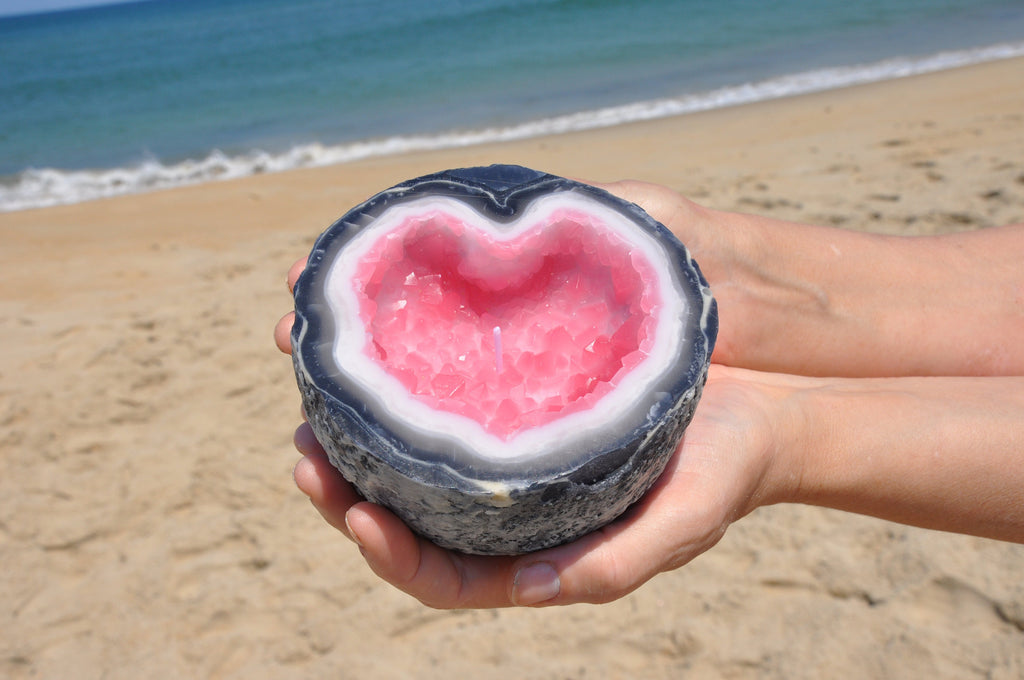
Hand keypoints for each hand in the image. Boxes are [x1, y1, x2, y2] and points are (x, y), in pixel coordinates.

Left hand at [277, 265, 796, 605]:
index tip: (354, 509)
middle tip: (302, 447)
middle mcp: (510, 506)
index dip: (390, 553)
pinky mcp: (521, 399)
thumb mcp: (680, 523)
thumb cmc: (724, 472)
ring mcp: (510, 452)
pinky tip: (383, 338)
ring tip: (312, 386)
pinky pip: (448, 395)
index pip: (444, 573)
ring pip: (415, 453)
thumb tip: (530, 587)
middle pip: (408, 512)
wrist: (762, 408)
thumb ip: (613, 562)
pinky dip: (406, 376)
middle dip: (344, 490)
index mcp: (536, 550)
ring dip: (356, 429)